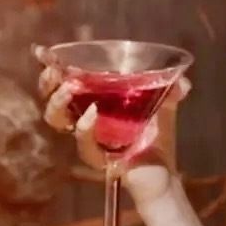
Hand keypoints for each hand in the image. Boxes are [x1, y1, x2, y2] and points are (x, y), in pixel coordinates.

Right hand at [35, 45, 191, 205]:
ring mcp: (88, 139)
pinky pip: (83, 144)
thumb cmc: (158, 139)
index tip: (42, 51)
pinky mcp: (96, 158)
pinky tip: (91, 114)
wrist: (164, 174)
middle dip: (48, 82)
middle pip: (53, 98)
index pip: (66, 82)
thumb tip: (183, 81)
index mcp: (95, 101)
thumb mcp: (166, 107)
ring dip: (58, 102)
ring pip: (57, 120)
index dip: (52, 67)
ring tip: (70, 89)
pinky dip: (84, 128)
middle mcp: (85, 119)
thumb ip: (174, 90)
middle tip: (54, 70)